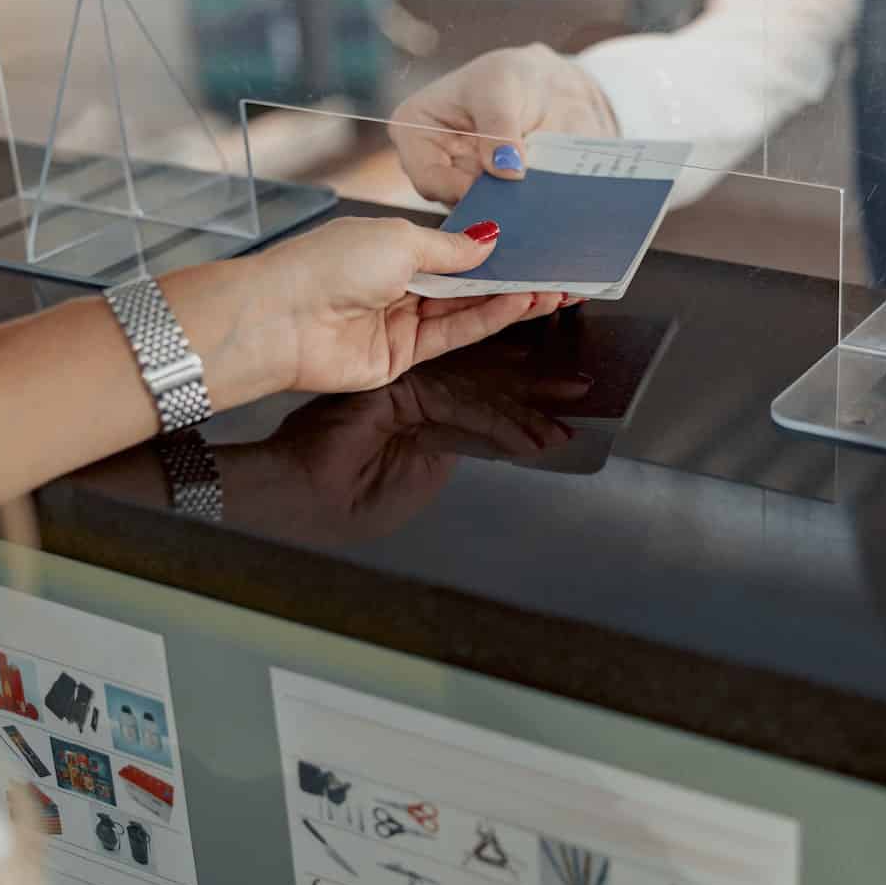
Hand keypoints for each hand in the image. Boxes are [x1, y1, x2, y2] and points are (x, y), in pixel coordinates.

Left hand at [174, 215, 569, 405]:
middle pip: (466, 281)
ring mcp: (402, 320)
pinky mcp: (404, 355)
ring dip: (511, 299)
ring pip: (467, 309)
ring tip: (553, 289)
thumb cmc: (327, 266)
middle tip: (559, 270)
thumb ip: (451, 248)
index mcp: (390, 246)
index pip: (454, 249)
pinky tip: (520, 304)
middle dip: (513, 276)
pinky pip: (454, 335)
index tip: (536, 245)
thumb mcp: (398, 241)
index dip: (496, 249)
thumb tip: (491, 240)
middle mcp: (398, 283)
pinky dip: (489, 319)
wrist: (281, 320)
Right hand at [221, 367, 588, 542]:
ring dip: (528, 405)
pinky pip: (463, 404)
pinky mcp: (403, 385)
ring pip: (482, 388)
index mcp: (424, 415)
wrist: (304, 497)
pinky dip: (499, 425)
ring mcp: (411, 383)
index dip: (523, 409)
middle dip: (538, 390)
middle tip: (581, 388)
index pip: (483, 404)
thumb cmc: (349, 500)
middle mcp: (421, 392)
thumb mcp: (419, 475)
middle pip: (488, 385)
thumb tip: (494, 433)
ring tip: (568, 410)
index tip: (562, 419)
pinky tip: (530, 439)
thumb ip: (453, 444)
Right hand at [392, 43, 620, 204]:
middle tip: (517, 205)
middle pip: (451, 203)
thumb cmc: (511, 76)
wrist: (548, 89)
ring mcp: (464, 186)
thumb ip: (499, 126)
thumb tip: (507, 170)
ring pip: (479, 215)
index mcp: (415, 131)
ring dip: (508, 212)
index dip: (457, 189)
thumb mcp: (500, 88)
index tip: (494, 186)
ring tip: (536, 205)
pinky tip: (545, 209)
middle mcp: (434, 166)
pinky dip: (524, 214)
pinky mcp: (492, 200)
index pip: (427, 177)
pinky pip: (505, 217)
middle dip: (485, 206)